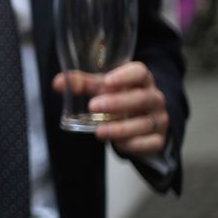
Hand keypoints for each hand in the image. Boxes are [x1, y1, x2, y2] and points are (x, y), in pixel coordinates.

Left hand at [52, 61, 168, 155]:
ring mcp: (158, 119)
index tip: (107, 81)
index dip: (125, 76)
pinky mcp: (158, 139)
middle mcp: (154, 98)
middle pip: (142, 98)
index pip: (140, 72)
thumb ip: (81, 84)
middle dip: (118, 103)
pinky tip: (118, 143)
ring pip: (145, 123)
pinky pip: (150, 143)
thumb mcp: (101, 89)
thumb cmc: (119, 99)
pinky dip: (134, 144)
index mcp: (140, 81)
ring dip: (121, 128)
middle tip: (93, 106)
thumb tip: (58, 82)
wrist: (138, 123)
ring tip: (99, 131)